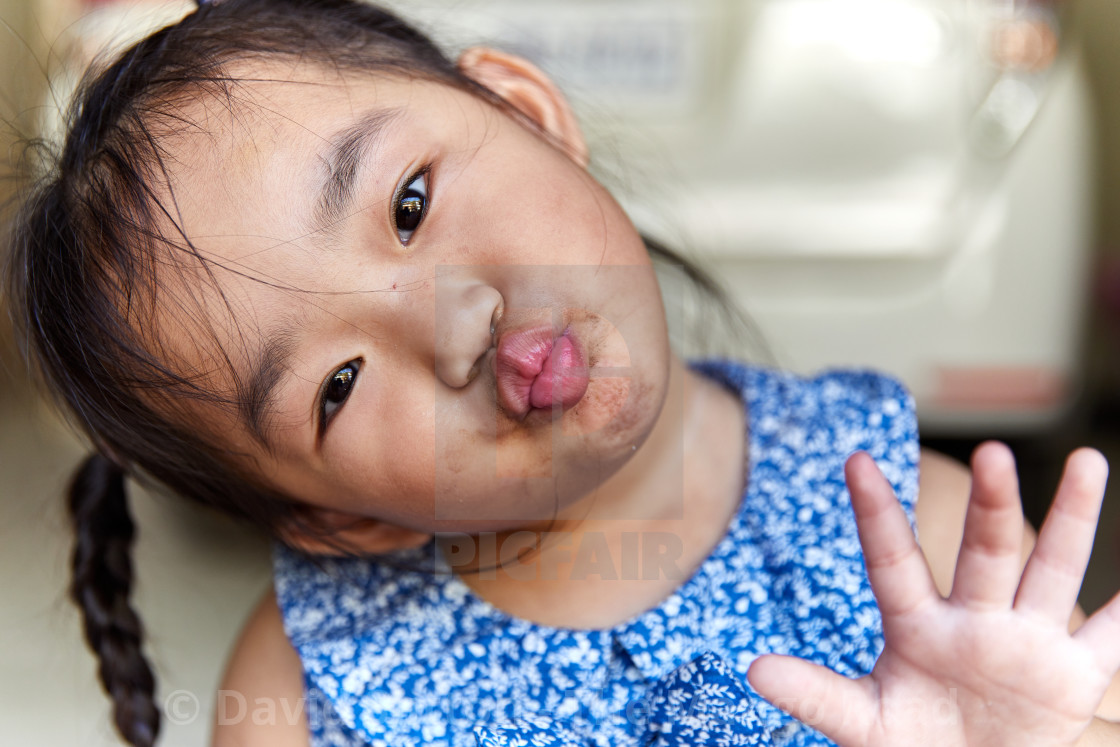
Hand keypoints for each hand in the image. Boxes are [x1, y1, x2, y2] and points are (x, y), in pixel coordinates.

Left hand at [747, 442, 1119, 745]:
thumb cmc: (909, 742)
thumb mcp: (861, 723)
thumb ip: (815, 695)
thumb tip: (753, 669)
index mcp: (917, 627)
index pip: (893, 562)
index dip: (876, 515)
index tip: (854, 461)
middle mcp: (975, 619)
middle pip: (986, 555)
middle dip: (993, 508)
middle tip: (991, 453)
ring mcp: (1026, 640)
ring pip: (1052, 570)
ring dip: (1072, 520)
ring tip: (1089, 459)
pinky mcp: (1072, 674)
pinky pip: (1109, 638)